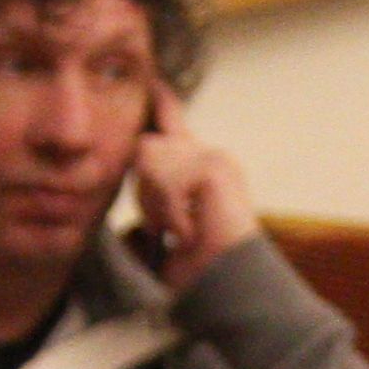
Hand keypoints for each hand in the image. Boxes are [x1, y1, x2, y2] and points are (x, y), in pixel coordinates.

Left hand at [122, 88, 256, 291]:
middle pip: (146, 147)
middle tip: (169, 229)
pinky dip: (169, 213)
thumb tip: (139, 158)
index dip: (161, 102)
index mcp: (198, 170)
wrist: (229, 289)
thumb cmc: (200, 268)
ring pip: (150, 160)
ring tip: (183, 232)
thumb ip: (153, 193)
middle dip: (146, 193)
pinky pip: (164, 179)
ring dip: (157, 207)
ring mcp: (215, 160)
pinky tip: (190, 233)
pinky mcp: (214, 168)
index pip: (174, 124)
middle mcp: (210, 158)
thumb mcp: (166, 224)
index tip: (152, 79)